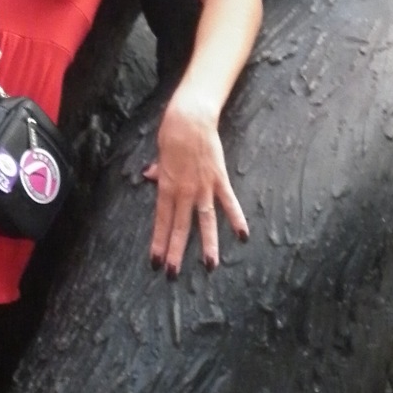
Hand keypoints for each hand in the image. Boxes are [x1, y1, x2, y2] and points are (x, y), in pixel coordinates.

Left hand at [143, 86, 247, 272]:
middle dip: (176, 252)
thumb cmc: (172, 133)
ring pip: (205, 221)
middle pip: (179, 227)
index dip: (158, 242)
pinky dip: (236, 218)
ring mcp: (203, 187)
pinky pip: (229, 202)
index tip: (155, 262)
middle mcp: (184, 191)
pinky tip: (243, 235)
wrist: (190, 118)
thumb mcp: (159, 154)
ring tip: (210, 265)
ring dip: (207, 244)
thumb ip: (157, 170)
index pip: (160, 221)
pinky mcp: (219, 179)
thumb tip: (149, 176)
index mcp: (166, 187)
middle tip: (173, 274)